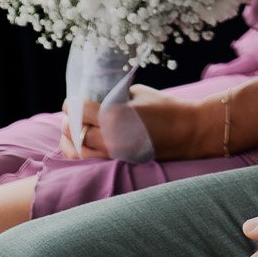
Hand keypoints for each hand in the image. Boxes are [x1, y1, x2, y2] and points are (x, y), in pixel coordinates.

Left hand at [59, 87, 216, 161]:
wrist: (188, 132)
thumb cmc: (165, 107)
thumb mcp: (137, 93)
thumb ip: (113, 96)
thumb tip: (95, 98)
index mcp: (114, 115)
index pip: (79, 110)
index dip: (71, 104)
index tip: (72, 100)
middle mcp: (110, 138)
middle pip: (74, 131)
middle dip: (68, 121)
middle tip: (70, 114)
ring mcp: (114, 154)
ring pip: (78, 151)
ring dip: (71, 139)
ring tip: (72, 130)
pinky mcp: (120, 163)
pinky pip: (91, 160)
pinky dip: (82, 152)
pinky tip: (83, 143)